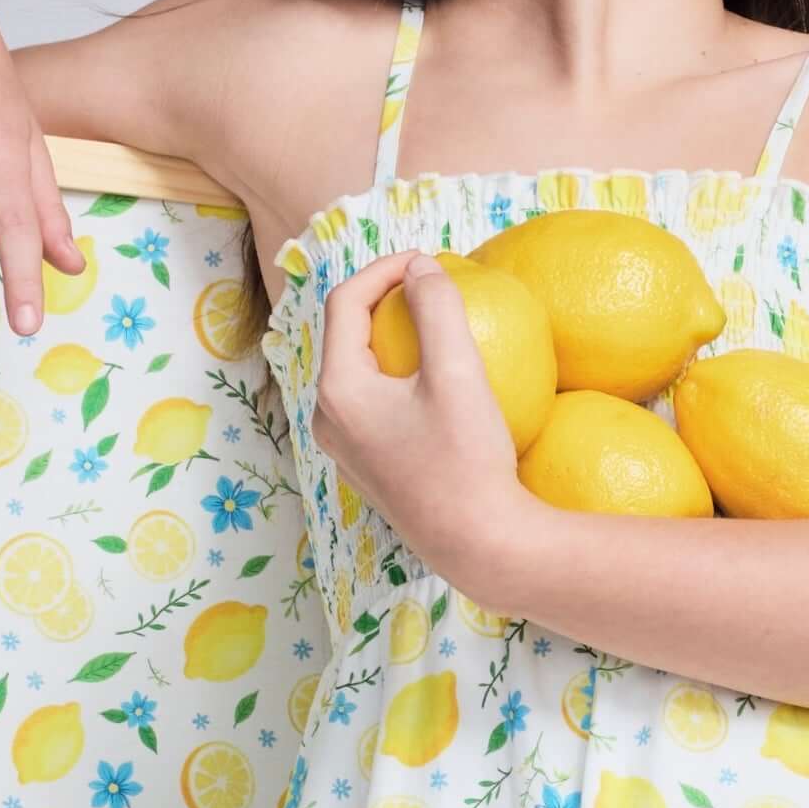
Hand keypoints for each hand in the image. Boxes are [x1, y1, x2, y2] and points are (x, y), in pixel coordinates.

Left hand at [312, 251, 542, 592]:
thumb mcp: (457, 372)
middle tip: (425, 286)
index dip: (382, 270)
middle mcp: (328, 420)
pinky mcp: (369, 471)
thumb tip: (420, 267)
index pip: (345, 304)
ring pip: (356, 375)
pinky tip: (435, 385)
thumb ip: (437, 308)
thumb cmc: (467, 460)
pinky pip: (372, 409)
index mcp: (338, 390)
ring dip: (388, 342)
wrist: (480, 547)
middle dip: (380, 303)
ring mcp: (345, 451)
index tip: (425, 260)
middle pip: (344, 338)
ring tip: (430, 328)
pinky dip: (395, 381)